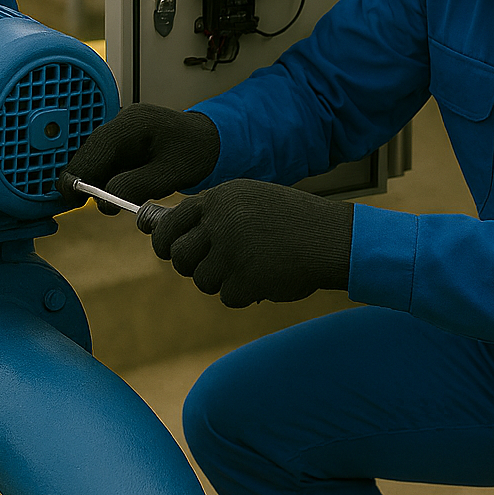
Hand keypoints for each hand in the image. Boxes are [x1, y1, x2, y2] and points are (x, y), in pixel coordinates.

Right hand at [59, 104, 219, 213]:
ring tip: (124, 197)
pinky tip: (128, 188)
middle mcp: (122, 123)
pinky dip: (110, 178)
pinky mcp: (124, 142)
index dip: (78, 176)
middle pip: (88, 155)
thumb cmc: (197, 152)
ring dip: (101, 182)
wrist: (212, 142)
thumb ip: (134, 186)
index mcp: (132, 124)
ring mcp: (121, 131)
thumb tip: (103, 201)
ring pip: (95, 161)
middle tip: (104, 206)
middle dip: (89, 182)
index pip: (92, 150)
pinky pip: (107, 162)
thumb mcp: (168, 174)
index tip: (74, 200)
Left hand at [146, 180, 353, 307]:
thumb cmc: (292, 222)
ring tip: (253, 267)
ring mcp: (232, 249)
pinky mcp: (245, 279)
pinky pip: (227, 297)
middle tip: (216, 267)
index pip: (171, 222)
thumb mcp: (251, 202)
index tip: (168, 250)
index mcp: (222, 197)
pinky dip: (245, 294)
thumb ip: (212, 214)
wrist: (332, 238)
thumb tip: (160, 231)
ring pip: (202, 280)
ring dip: (223, 281)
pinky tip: (268, 278)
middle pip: (178, 256)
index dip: (165, 241)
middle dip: (193, 266)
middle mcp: (222, 220)